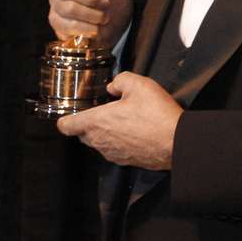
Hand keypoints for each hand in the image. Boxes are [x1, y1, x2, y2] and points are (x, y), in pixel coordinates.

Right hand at [47, 0, 132, 48]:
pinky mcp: (57, 24)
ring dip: (91, 14)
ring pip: (66, 8)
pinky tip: (96, 28)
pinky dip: (86, 27)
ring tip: (104, 17)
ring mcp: (56, 6)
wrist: (116, 27)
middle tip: (106, 2)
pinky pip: (67, 25)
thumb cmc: (115, 1)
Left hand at [57, 72, 182, 169]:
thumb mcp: (140, 84)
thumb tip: (114, 85)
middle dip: (89, 123)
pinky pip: (114, 150)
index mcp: (96, 122)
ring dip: (106, 132)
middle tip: (106, 111)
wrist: (175, 142)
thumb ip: (121, 80)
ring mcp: (111, 153)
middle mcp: (100, 141)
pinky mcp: (125, 161)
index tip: (71, 113)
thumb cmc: (157, 116)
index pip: (66, 125)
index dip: (66, 118)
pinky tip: (136, 131)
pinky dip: (120, 141)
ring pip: (99, 142)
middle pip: (82, 134)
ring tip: (125, 120)